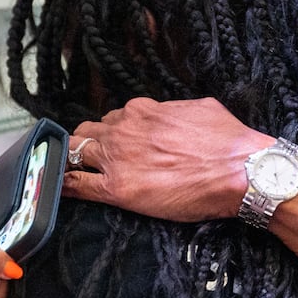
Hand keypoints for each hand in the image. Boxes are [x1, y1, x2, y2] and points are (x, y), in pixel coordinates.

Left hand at [62, 96, 269, 222]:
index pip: (113, 118)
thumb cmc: (228, 142)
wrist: (241, 171)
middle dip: (89, 145)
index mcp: (141, 110)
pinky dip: (64, 185)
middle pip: (88, 133)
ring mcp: (116, 158)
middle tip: (95, 160)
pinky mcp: (116, 189)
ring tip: (76, 173)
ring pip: (75, 153)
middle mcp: (123, 129)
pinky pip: (76, 184)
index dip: (113, 133)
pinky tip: (55, 188)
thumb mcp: (199, 108)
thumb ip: (175, 109)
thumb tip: (173, 113)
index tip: (117, 144)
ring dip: (75, 162)